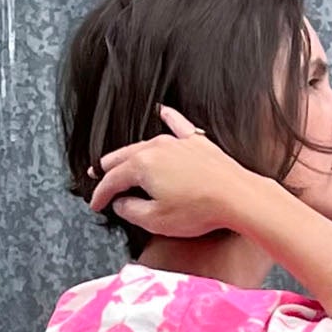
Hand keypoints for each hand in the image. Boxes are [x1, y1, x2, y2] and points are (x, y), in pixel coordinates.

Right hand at [85, 105, 259, 238]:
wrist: (235, 196)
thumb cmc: (198, 209)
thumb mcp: (156, 220)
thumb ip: (132, 211)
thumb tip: (121, 204)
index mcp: (142, 166)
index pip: (113, 180)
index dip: (101, 194)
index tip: (96, 204)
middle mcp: (156, 148)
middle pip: (124, 157)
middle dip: (108, 168)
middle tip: (97, 175)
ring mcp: (177, 142)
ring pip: (145, 143)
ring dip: (130, 151)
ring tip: (119, 157)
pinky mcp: (197, 143)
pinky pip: (177, 124)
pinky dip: (168, 118)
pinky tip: (162, 111)